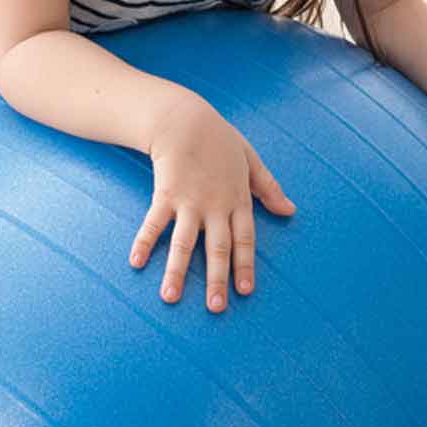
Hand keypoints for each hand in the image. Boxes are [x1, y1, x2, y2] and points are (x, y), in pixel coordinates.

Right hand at [130, 95, 296, 311]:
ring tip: (170, 297)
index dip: (245, 266)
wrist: (185, 118)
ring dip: (178, 272)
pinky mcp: (165, 194)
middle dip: (217, 280)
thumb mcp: (251, 161)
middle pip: (218, 248)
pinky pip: (154, 223)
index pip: (245, 240)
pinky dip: (145, 242)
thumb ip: (269, 188)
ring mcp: (189, 202)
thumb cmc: (218, 139)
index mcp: (238, 200)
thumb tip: (290, 211)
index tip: (245, 292)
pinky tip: (136, 262)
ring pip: (185, 243)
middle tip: (216, 308)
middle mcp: (215, 206)